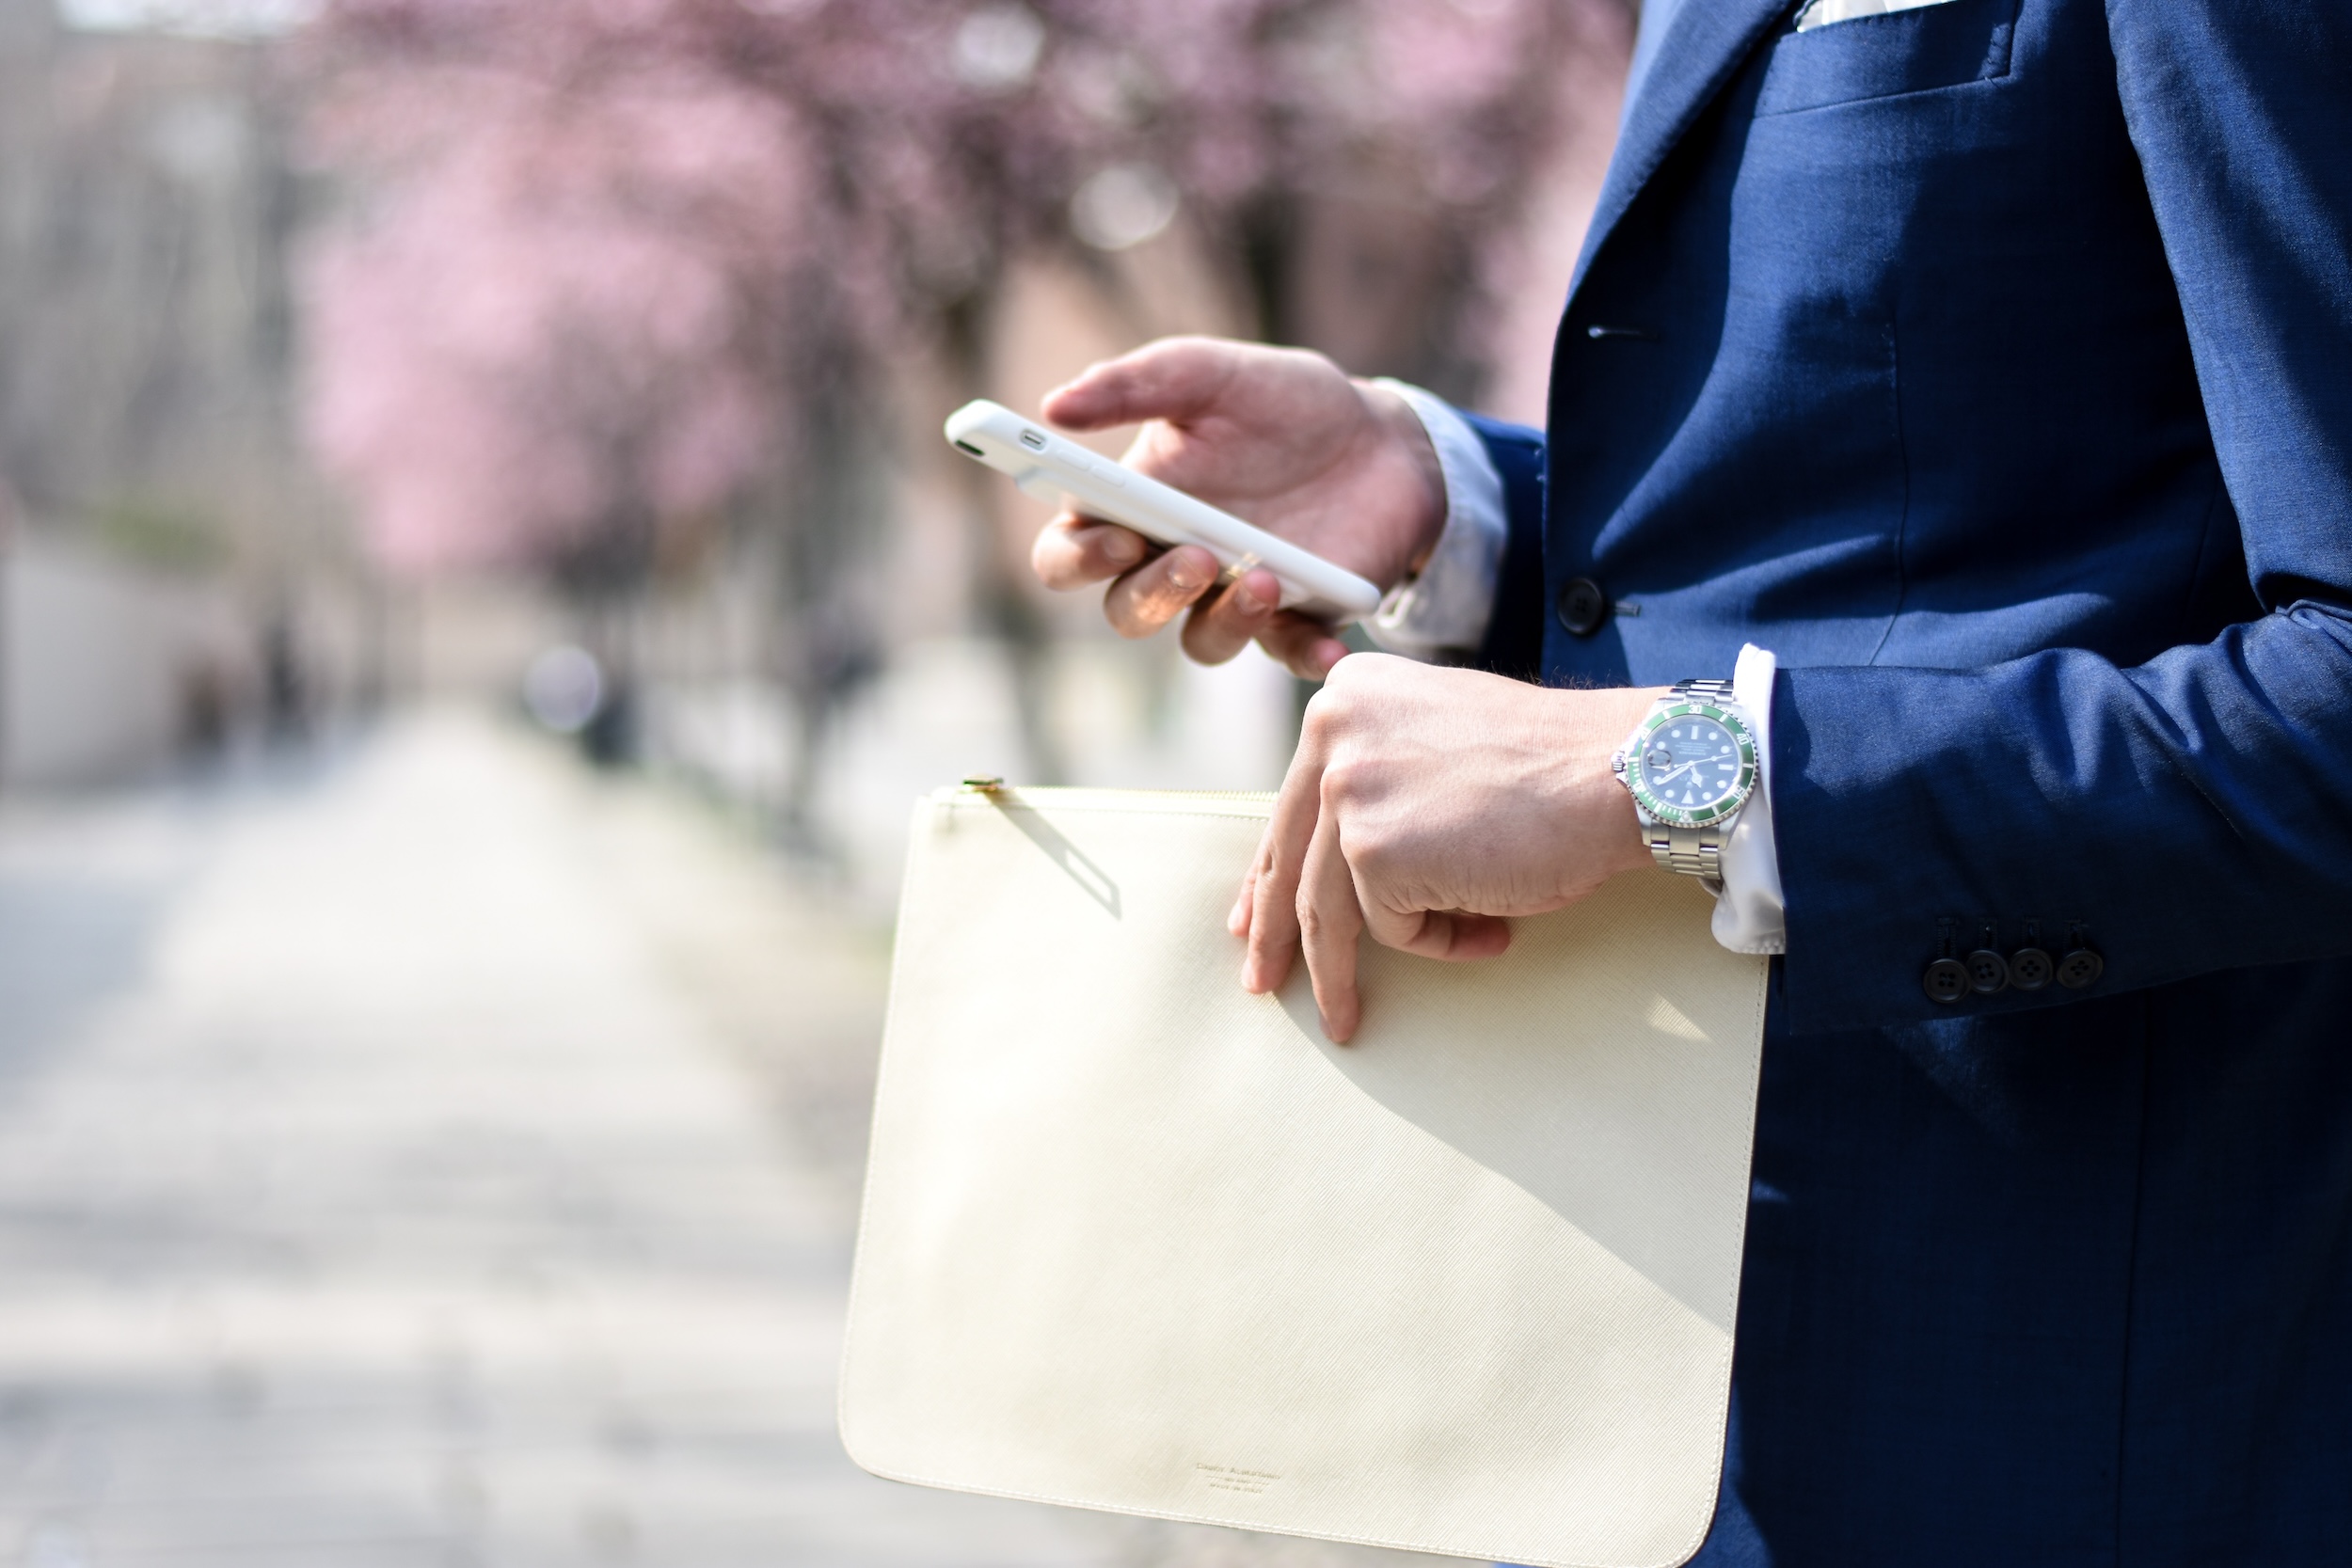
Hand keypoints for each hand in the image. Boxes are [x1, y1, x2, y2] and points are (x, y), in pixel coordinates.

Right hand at [1030, 337, 1446, 679]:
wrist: (1381, 437)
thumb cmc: (1280, 404)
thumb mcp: (1210, 374)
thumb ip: (1134, 384)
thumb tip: (1055, 406)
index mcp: (1133, 509)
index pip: (1069, 554)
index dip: (1076, 558)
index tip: (1111, 534)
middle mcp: (1173, 565)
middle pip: (1128, 611)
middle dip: (1152, 594)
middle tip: (1195, 555)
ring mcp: (1233, 598)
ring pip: (1202, 642)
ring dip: (1225, 622)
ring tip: (1266, 579)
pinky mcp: (1299, 619)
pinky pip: (1290, 654)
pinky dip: (1307, 654)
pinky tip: (1328, 645)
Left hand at [1230, 654, 1664, 1041]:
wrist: (1620, 770)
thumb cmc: (1553, 768)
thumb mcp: (1441, 742)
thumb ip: (1385, 776)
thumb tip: (1340, 858)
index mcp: (1346, 696)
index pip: (1294, 802)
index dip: (1273, 868)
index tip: (1251, 916)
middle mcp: (1332, 730)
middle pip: (1291, 855)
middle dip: (1272, 930)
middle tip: (1261, 979)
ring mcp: (1348, 788)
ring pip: (1328, 908)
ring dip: (1338, 972)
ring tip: (1348, 1017)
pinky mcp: (1373, 848)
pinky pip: (1392, 929)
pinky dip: (1439, 943)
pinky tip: (1492, 931)